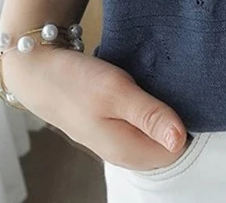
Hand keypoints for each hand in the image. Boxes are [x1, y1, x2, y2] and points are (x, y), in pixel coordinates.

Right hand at [0, 43, 190, 170]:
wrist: (39, 72)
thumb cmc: (76, 81)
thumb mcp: (116, 92)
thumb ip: (149, 115)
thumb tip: (181, 139)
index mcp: (127, 150)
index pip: (178, 149)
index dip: (186, 122)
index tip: (185, 94)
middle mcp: (123, 152)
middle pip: (168, 143)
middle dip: (176, 117)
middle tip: (174, 85)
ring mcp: (116, 140)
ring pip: (155, 132)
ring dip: (162, 111)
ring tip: (160, 83)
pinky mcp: (110, 126)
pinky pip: (141, 123)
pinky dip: (148, 107)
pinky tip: (145, 87)